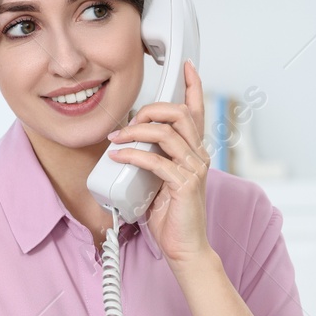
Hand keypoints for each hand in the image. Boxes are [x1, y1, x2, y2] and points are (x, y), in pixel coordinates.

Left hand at [106, 59, 212, 268]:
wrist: (185, 248)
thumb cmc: (171, 217)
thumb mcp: (157, 180)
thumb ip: (149, 159)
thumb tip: (123, 145)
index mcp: (194, 152)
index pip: (197, 112)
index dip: (193, 86)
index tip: (186, 67)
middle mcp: (198, 156)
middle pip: (180, 114)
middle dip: (151, 109)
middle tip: (130, 120)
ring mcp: (193, 170)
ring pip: (166, 133)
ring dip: (136, 131)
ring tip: (117, 137)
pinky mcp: (184, 185)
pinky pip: (156, 161)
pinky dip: (133, 155)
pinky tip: (118, 156)